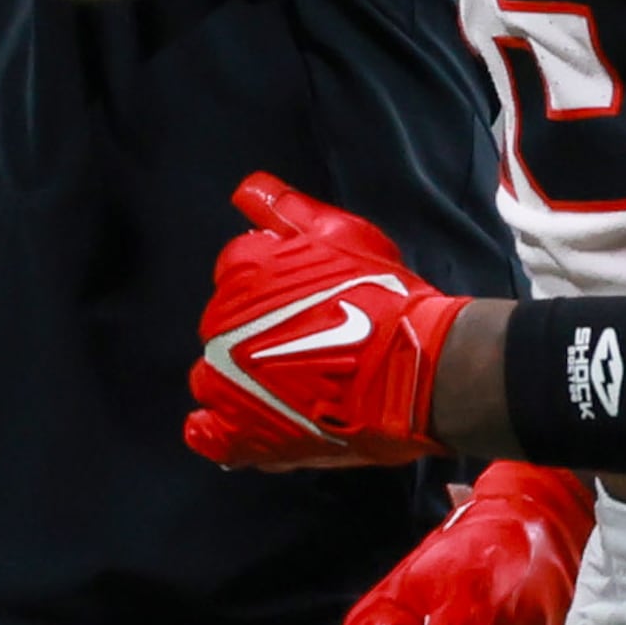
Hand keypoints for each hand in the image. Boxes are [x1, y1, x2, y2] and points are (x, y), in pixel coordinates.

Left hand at [184, 173, 464, 468]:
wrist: (416, 371)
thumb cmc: (384, 296)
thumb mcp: (342, 235)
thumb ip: (287, 211)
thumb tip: (246, 188)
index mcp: (240, 271)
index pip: (237, 270)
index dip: (271, 285)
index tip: (305, 301)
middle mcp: (220, 325)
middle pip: (223, 325)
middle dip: (255, 332)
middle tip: (307, 344)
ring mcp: (225, 384)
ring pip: (214, 379)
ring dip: (240, 380)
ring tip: (289, 387)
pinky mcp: (242, 435)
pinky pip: (209, 436)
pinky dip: (219, 432)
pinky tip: (242, 428)